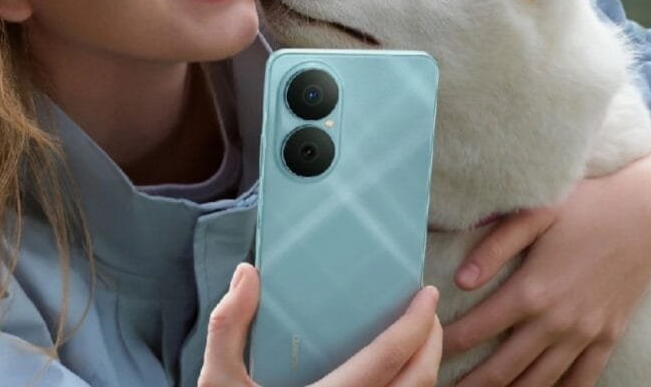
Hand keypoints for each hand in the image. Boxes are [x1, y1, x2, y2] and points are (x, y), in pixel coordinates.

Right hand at [199, 263, 442, 386]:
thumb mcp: (218, 383)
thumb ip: (228, 327)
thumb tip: (247, 274)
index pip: (389, 357)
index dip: (416, 323)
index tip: (427, 294)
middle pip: (420, 381)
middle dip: (432, 341)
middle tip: (426, 312)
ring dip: (425, 368)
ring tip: (416, 339)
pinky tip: (396, 375)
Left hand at [441, 144, 650, 386]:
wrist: (648, 215)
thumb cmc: (585, 205)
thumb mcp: (535, 213)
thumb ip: (494, 246)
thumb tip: (460, 281)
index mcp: (532, 289)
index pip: (479, 328)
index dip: (449, 342)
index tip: (425, 347)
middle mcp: (557, 321)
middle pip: (504, 368)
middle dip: (471, 383)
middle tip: (441, 386)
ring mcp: (585, 335)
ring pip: (539, 382)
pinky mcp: (608, 338)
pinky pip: (581, 380)